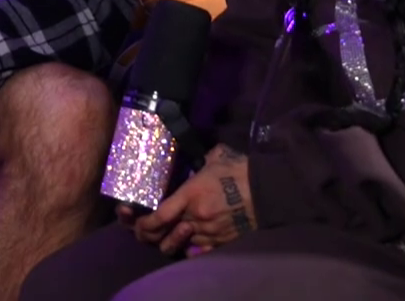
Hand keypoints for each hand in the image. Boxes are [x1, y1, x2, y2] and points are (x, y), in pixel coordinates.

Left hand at [129, 144, 256, 255]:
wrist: (267, 189)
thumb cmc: (239, 170)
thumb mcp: (214, 158)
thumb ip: (198, 161)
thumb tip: (192, 153)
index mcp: (191, 195)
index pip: (160, 216)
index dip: (144, 224)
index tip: (136, 223)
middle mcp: (197, 217)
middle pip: (166, 234)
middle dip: (151, 235)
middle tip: (144, 231)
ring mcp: (210, 231)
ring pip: (182, 244)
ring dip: (171, 241)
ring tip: (166, 235)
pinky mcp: (224, 241)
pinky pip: (201, 251)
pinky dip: (191, 249)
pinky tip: (187, 243)